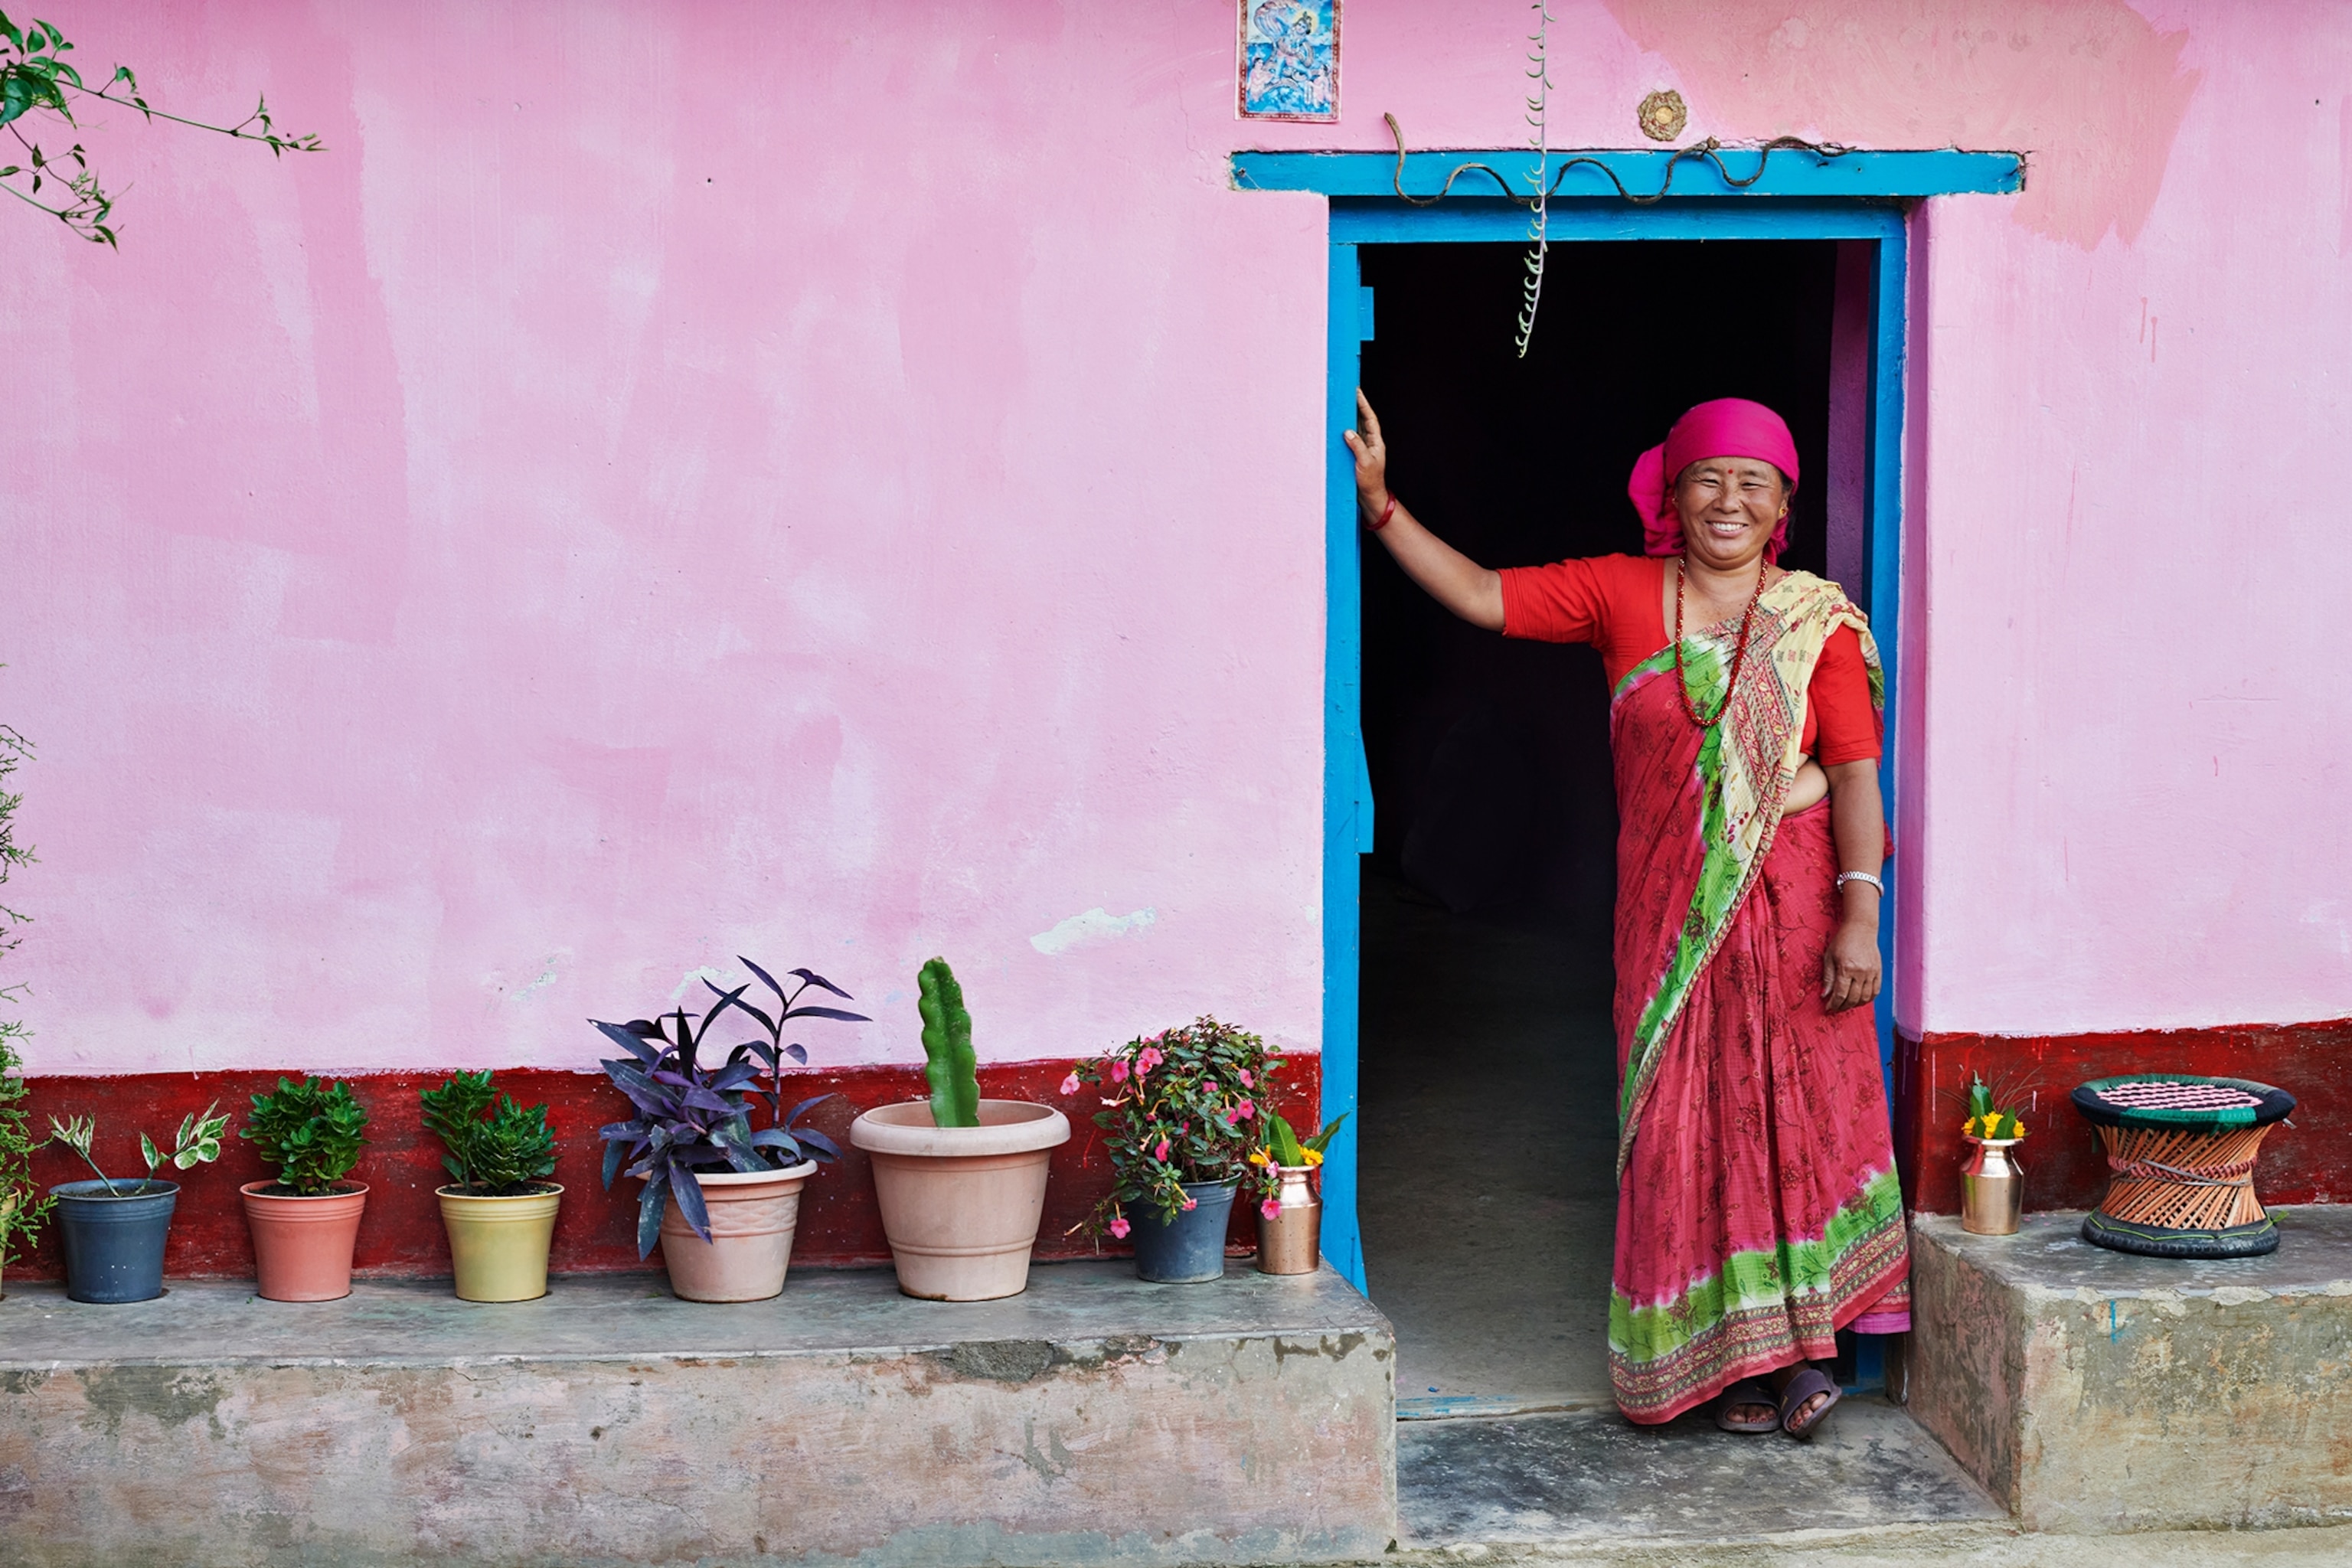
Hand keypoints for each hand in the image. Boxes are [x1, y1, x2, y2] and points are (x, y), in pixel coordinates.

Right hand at [1340, 388, 1388, 516]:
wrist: (1370, 497)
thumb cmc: (1371, 482)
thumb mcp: (1364, 463)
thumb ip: (1357, 446)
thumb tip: (1348, 432)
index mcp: (1376, 442)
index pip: (1370, 419)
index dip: (1363, 405)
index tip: (1357, 392)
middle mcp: (1370, 443)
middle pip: (1362, 420)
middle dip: (1356, 406)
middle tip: (1348, 393)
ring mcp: (1362, 449)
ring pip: (1355, 428)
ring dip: (1349, 417)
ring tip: (1341, 406)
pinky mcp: (1354, 455)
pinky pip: (1349, 439)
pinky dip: (1343, 431)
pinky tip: (1337, 427)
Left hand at [1821, 917, 1881, 1013]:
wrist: (1861, 928)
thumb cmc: (1842, 941)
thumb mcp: (1829, 957)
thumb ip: (1828, 977)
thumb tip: (1824, 995)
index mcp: (1847, 968)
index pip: (1840, 994)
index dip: (1834, 1004)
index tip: (1828, 1008)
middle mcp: (1861, 972)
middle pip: (1853, 999)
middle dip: (1843, 1007)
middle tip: (1836, 1008)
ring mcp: (1872, 973)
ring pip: (1865, 998)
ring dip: (1855, 1005)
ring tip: (1846, 1005)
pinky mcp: (1879, 972)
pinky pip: (1875, 992)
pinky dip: (1867, 999)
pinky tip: (1859, 999)